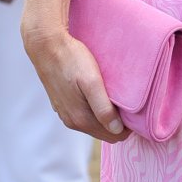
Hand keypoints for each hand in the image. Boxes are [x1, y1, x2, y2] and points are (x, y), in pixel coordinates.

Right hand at [22, 26, 129, 143]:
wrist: (46, 46)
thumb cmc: (71, 60)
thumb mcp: (91, 82)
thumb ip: (103, 108)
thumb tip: (117, 130)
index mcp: (80, 119)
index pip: (114, 136)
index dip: (127, 126)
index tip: (135, 110)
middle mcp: (72, 121)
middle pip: (104, 131)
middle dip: (118, 122)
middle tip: (128, 102)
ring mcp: (65, 113)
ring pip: (94, 123)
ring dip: (106, 115)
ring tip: (115, 97)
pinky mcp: (62, 104)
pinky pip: (84, 114)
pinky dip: (95, 109)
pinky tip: (99, 93)